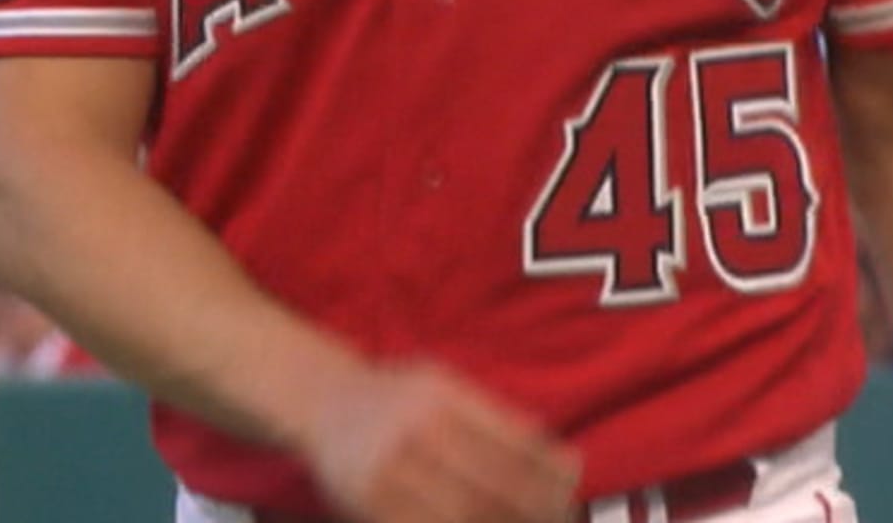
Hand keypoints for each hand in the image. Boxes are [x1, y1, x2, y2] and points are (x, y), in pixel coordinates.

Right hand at [300, 361, 580, 522]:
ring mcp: (389, 467)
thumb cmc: (396, 395)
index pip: (509, 440)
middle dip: (533, 510)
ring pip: (462, 513)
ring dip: (502, 522)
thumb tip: (556, 458)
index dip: (548, 472)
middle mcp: (415, 428)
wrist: (321, 399)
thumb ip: (492, 418)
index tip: (570, 484)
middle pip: (492, 485)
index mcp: (441, 394)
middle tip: (559, 517)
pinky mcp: (368, 500)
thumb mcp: (442, 383)